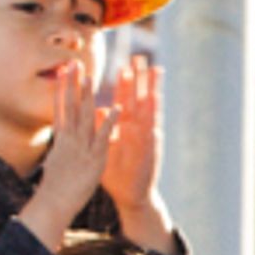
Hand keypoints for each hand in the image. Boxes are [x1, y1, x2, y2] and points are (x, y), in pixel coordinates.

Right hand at [19, 64, 110, 252]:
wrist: (55, 201)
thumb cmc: (56, 185)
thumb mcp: (58, 161)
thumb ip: (62, 147)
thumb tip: (60, 139)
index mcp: (61, 138)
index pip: (61, 108)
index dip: (62, 89)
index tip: (62, 73)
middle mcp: (69, 138)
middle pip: (70, 106)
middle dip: (72, 85)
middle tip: (73, 63)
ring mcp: (81, 146)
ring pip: (84, 116)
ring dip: (87, 95)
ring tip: (89, 76)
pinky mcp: (95, 157)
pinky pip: (104, 136)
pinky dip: (109, 122)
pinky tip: (115, 108)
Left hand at [100, 54, 167, 237]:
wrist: (131, 196)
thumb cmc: (118, 173)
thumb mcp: (105, 147)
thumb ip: (103, 127)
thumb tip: (98, 108)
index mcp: (124, 128)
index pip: (124, 100)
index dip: (123, 83)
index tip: (124, 64)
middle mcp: (137, 129)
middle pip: (138, 98)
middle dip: (140, 78)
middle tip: (141, 58)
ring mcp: (146, 137)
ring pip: (148, 108)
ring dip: (150, 89)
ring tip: (154, 71)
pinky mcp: (151, 148)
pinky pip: (151, 129)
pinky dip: (153, 114)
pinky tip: (156, 100)